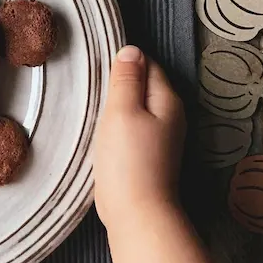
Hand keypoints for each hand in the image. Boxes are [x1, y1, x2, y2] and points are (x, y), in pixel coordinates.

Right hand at [93, 45, 185, 234]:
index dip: (123, 63)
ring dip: (117, 104)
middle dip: (120, 83)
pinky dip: (117, 123)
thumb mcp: (121, 112)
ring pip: (136, 106)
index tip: (98, 68)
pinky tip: (102, 130)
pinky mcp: (148, 153)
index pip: (146, 64)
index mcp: (167, 99)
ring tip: (94, 108)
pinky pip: (132, 125)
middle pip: (143, 84)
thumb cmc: (127, 160)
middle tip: (92, 88)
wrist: (137, 213)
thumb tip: (131, 49)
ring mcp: (161, 135)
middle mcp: (170, 115)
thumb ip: (126, 80)